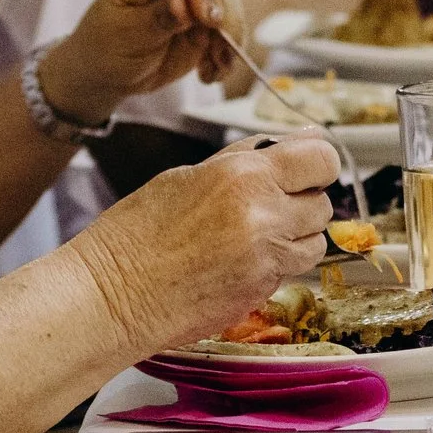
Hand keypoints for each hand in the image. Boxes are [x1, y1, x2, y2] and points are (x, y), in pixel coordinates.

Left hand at [40, 0, 244, 127]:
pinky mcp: (205, 24)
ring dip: (231, 41)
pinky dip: (227, 56)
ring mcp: (194, 1)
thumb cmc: (106, 48)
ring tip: (216, 68)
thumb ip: (156, 19)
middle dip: (226, 18)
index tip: (211, 20)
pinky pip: (230, 34)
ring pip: (230, 8)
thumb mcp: (125, 36)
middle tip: (223, 51)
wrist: (108, 73)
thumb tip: (182, 5)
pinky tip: (210, 74)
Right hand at [69, 133, 335, 350]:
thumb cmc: (137, 234)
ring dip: (293, 239)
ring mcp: (266, 259)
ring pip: (314, 243)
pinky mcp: (261, 293)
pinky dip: (273, 268)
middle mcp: (265, 216)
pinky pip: (289, 273)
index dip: (317, 165)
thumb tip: (304, 137)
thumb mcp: (189, 176)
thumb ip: (250, 157)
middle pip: (322, 204)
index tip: (304, 171)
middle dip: (300, 203)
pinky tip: (235, 265)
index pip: (323, 159)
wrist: (110, 296)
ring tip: (250, 239)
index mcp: (245, 175)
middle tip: (264, 207)